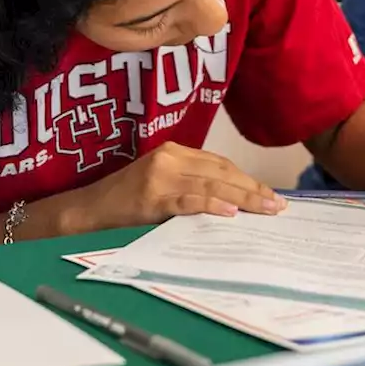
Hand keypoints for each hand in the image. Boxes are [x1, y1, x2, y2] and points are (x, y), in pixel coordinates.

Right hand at [59, 142, 286, 232]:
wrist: (85, 211)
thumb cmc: (125, 203)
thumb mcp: (162, 186)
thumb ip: (191, 187)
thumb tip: (234, 204)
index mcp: (174, 152)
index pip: (221, 165)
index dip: (248, 180)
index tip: (271, 194)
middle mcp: (169, 158)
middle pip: (222, 173)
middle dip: (253, 189)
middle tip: (278, 205)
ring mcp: (159, 177)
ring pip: (211, 186)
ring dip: (243, 199)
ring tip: (266, 210)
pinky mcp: (150, 197)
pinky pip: (187, 201)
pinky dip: (211, 206)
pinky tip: (231, 213)